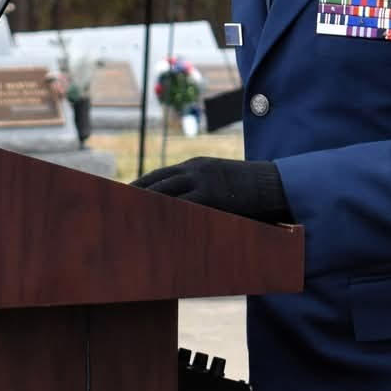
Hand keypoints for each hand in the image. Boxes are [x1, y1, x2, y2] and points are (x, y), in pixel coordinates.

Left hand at [130, 156, 289, 222]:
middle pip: (155, 181)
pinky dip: (163, 213)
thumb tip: (186, 211)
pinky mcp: (211, 196)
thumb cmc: (253, 190)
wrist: (278, 184)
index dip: (140, 185)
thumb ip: (204, 192)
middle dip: (133, 194)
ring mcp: (202, 181)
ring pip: (163, 192)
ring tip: (124, 218)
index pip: (160, 175)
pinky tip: (150, 224)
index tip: (121, 196)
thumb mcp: (224, 183)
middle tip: (113, 208)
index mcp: (197, 165)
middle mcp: (195, 169)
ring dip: (142, 204)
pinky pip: (181, 206)